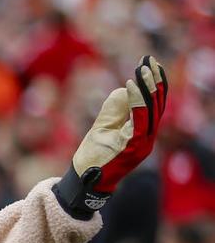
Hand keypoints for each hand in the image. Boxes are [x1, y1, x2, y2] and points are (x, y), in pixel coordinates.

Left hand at [53, 56, 167, 218]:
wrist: (84, 181)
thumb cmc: (94, 155)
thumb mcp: (104, 126)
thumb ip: (116, 109)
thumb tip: (125, 88)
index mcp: (143, 133)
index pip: (154, 105)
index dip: (155, 84)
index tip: (150, 63)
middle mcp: (147, 138)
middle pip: (157, 105)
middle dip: (154, 81)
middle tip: (149, 61)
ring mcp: (142, 144)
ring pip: (151, 111)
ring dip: (148, 88)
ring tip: (142, 69)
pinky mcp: (133, 148)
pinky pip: (139, 121)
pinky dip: (137, 102)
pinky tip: (131, 86)